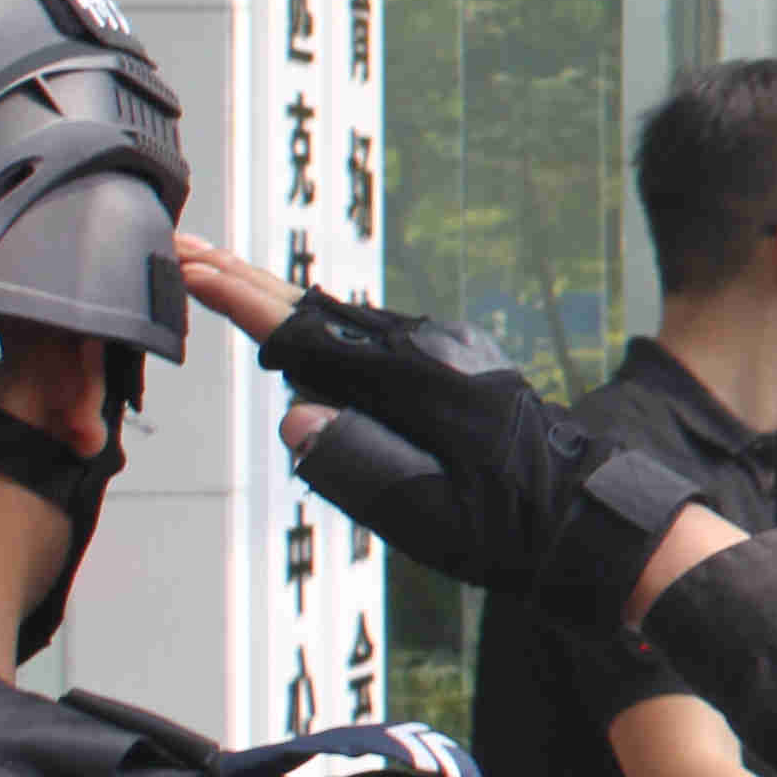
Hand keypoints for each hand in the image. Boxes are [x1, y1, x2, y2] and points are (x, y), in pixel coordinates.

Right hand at [192, 239, 724, 619]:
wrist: (590, 520)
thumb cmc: (511, 526)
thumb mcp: (427, 513)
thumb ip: (356, 464)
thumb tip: (296, 415)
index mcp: (417, 381)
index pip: (308, 334)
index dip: (241, 303)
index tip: (189, 268)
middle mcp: (432, 353)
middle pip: (321, 312)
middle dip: (249, 283)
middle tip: (187, 250)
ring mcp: (447, 355)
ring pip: (348, 324)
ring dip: (284, 304)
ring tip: (222, 278)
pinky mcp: (457, 369)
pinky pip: (376, 342)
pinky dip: (328, 330)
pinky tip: (300, 327)